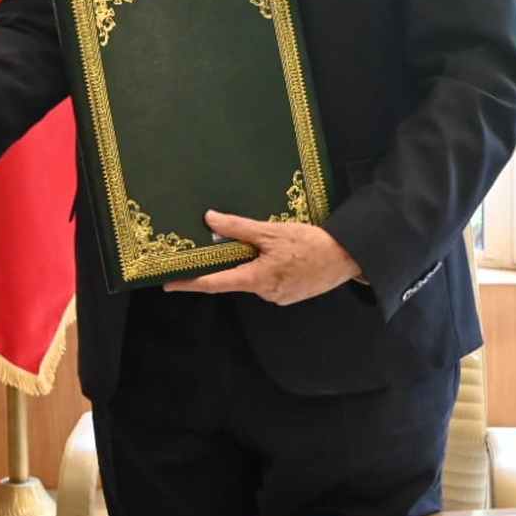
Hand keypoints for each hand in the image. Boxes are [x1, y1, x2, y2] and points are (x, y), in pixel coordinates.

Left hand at [163, 210, 362, 305]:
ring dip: (252, 262)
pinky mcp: (289, 294)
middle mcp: (265, 293)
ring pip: (253, 277)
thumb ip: (238, 228)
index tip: (168, 284)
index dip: (190, 284)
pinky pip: (268, 280)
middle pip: (234, 278)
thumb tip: (210, 219)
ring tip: (268, 243)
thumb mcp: (272, 232)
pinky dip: (267, 267)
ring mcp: (278, 296)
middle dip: (228, 263)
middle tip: (224, 244)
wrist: (347, 258)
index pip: (214, 284)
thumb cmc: (312, 244)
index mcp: (257, 279)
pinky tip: (280, 254)